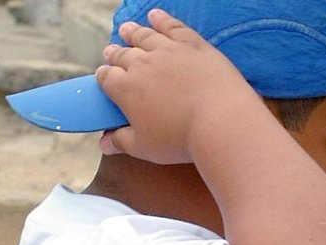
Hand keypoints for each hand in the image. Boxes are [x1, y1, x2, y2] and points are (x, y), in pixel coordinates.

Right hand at [95, 9, 262, 163]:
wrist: (221, 122)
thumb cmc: (182, 140)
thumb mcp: (146, 147)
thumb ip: (122, 142)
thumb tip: (105, 144)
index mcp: (125, 88)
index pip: (106, 77)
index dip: (104, 76)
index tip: (105, 76)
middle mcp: (142, 64)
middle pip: (122, 54)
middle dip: (115, 53)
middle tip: (112, 52)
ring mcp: (168, 51)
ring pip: (144, 36)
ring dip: (132, 32)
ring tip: (126, 29)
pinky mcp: (193, 45)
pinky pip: (173, 26)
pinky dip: (162, 19)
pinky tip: (156, 15)